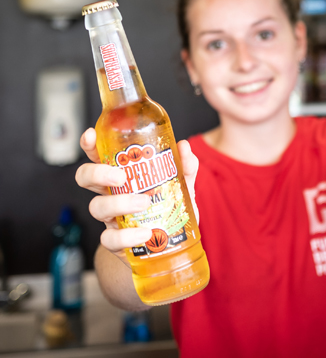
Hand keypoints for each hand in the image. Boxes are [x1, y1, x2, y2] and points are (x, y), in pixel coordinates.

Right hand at [75, 128, 199, 264]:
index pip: (98, 155)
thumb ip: (185, 166)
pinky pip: (110, 239)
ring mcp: (111, 218)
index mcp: (122, 174)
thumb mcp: (181, 185)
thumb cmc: (169, 208)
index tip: (91, 136)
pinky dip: (127, 236)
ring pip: (96, 207)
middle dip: (97, 173)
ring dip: (119, 203)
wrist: (171, 245)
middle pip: (86, 178)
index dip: (89, 145)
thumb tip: (183, 147)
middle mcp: (111, 193)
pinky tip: (145, 233)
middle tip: (121, 176)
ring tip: (143, 203)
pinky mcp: (117, 241)